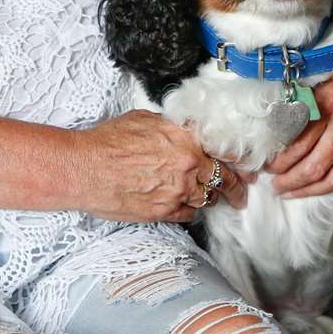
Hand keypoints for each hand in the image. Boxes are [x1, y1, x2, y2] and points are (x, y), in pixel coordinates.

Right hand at [77, 111, 247, 222]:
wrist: (84, 168)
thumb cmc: (108, 141)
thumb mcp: (146, 120)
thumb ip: (174, 128)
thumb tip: (187, 131)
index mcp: (186, 139)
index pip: (226, 152)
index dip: (240, 161)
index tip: (247, 167)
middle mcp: (188, 165)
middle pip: (223, 179)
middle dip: (236, 187)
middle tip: (242, 192)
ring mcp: (177, 191)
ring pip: (207, 198)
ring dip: (211, 197)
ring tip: (215, 198)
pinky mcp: (164, 212)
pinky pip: (189, 213)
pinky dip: (191, 209)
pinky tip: (187, 204)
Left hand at [267, 30, 332, 197]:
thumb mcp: (323, 69)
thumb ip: (303, 94)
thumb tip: (278, 117)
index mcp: (328, 102)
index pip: (297, 143)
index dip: (278, 160)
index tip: (267, 166)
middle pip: (312, 166)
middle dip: (289, 182)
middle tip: (275, 187)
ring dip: (312, 191)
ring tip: (295, 193)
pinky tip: (331, 186)